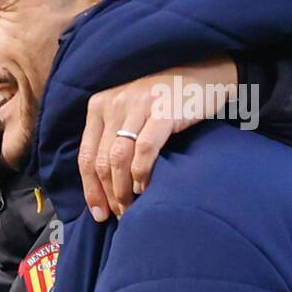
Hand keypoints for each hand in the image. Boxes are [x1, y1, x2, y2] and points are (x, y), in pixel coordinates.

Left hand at [79, 56, 237, 220]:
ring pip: (119, 158)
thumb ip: (112, 140)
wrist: (205, 77)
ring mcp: (139, 105)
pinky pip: (145, 149)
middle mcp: (114, 103)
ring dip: (123, 189)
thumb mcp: (129, 114)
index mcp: (99, 105)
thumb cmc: (164, 103)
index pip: (86, 155)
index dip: (90, 189)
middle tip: (119, 214)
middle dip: (108, 194)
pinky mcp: (164, 110)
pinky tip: (144, 187)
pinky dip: (142, 172)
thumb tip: (101, 186)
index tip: (98, 213)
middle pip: (101, 160)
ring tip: (130, 206)